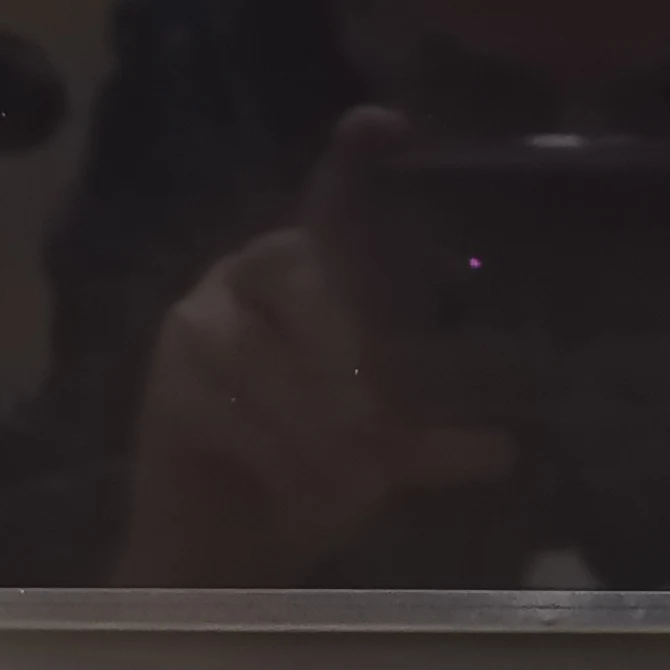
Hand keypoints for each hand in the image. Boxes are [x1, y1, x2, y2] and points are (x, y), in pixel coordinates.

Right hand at [116, 107, 513, 584]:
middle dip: (347, 359)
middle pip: (307, 280)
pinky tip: (299, 491)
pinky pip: (231, 410)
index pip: (333, 204)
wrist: (220, 542)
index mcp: (312, 273)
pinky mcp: (167, 380)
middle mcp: (252, 276)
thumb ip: (433, 440)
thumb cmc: (304, 471)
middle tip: (380, 428)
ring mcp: (200, 322)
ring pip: (268, 358)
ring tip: (350, 478)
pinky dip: (275, 457)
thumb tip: (502, 447)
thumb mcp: (381, 451)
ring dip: (315, 427)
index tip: (386, 127)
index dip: (354, 163)